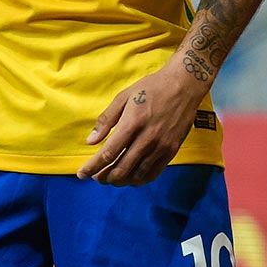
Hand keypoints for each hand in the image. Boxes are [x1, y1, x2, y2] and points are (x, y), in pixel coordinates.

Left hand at [76, 63, 207, 185]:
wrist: (184, 85)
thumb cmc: (151, 87)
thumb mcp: (124, 97)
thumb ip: (106, 120)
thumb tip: (91, 141)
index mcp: (132, 123)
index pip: (108, 153)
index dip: (93, 167)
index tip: (82, 174)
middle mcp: (147, 138)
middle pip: (122, 168)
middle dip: (105, 177)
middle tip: (96, 178)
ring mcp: (161, 146)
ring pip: (137, 174)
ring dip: (121, 181)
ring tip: (111, 179)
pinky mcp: (172, 150)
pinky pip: (154, 172)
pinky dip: (140, 180)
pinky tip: (131, 179)